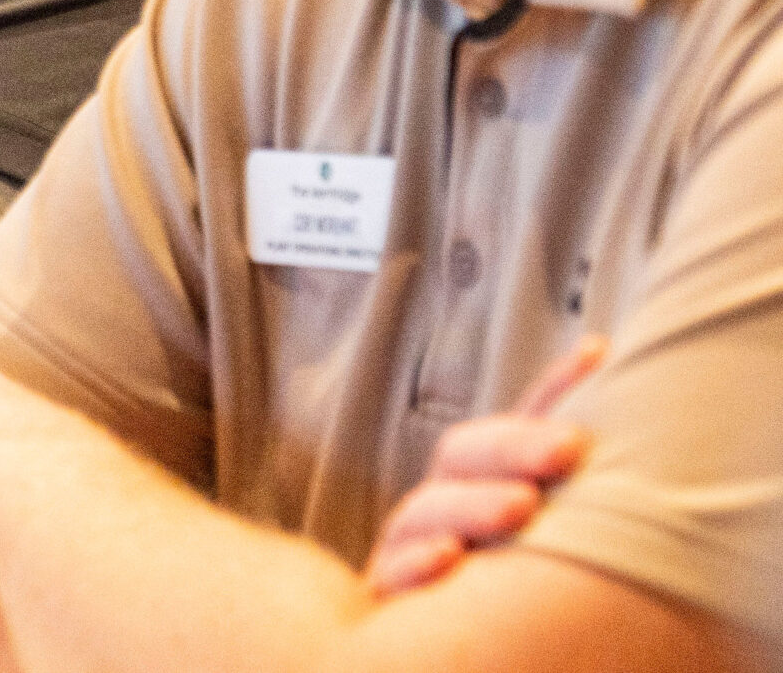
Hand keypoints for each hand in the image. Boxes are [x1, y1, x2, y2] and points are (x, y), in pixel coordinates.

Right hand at [366, 336, 605, 595]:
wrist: (433, 639)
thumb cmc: (493, 586)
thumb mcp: (532, 525)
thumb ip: (565, 474)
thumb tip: (609, 369)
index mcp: (477, 482)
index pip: (514, 426)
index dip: (553, 391)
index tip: (597, 358)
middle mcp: (441, 503)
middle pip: (464, 454)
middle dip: (514, 446)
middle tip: (570, 448)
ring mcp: (408, 542)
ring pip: (428, 509)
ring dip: (475, 504)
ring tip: (522, 506)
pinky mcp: (387, 590)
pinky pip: (393, 573)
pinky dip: (417, 563)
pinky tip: (448, 559)